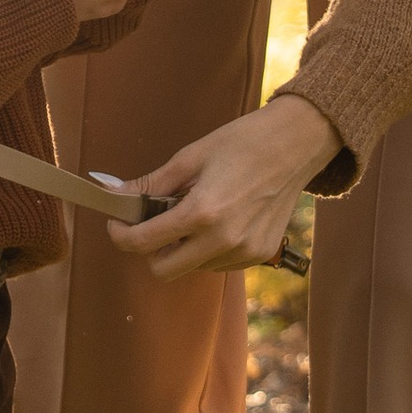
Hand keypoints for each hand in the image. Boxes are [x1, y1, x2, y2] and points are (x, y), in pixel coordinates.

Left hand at [109, 94, 339, 278]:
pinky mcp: (260, 255)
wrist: (297, 144)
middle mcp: (224, 240)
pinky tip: (220, 220)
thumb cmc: (243, 142)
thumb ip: (151, 183)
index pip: (144, 242)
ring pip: (192, 268)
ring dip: (182, 248)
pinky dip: (208, 249)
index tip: (117, 223)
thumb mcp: (191, 156)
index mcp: (202, 212)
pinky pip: (219, 264)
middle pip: (163, 270)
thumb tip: (115, 194)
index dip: (120, 234)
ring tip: (195, 212)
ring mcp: (245, 252)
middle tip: (151, 223)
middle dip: (149, 250)